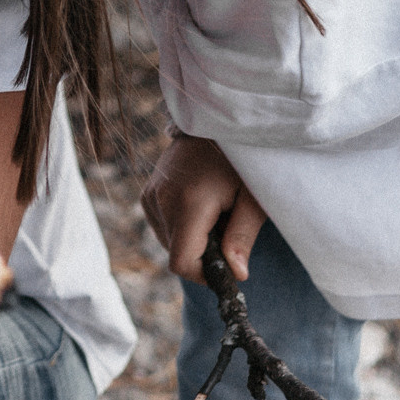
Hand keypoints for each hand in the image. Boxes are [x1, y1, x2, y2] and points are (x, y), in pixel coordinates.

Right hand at [141, 131, 268, 284]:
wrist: (212, 125)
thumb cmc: (239, 161)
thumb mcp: (252, 198)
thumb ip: (243, 237)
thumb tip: (236, 275)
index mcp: (189, 203)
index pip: (182, 262)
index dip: (204, 275)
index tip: (225, 267)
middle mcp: (162, 201)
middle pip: (177, 254)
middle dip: (202, 254)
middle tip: (226, 228)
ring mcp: (151, 196)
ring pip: (169, 243)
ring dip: (191, 241)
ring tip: (213, 213)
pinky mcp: (147, 194)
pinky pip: (162, 227)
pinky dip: (181, 228)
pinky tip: (198, 208)